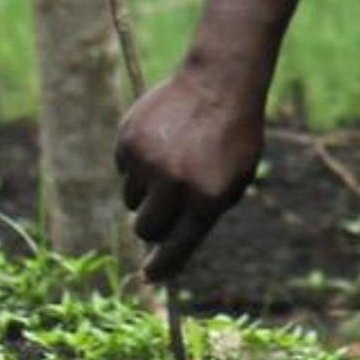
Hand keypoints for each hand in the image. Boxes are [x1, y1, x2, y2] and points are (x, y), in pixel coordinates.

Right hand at [115, 68, 265, 280]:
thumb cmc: (233, 137)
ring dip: (147, 191)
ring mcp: (148, 162)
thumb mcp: (235, 180)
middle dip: (153, 225)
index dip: (162, 268)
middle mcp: (174, 184)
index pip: (176, 249)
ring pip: (131, 200)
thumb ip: (205, 213)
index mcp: (206, 199)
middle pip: (145, 229)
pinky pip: (124, 170)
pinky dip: (138, 163)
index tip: (152, 276)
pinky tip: (161, 140)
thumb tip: (172, 245)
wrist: (219, 83)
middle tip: (166, 207)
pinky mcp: (128, 142)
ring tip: (171, 162)